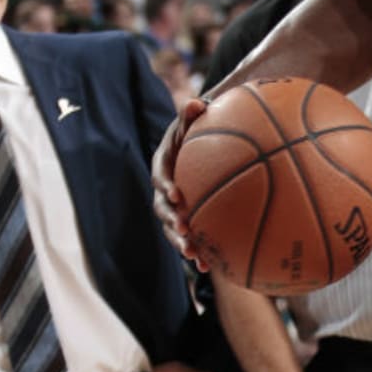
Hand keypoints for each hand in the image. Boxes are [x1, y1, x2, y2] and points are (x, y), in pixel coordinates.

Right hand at [152, 98, 208, 269]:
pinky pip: (189, 239)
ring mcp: (173, 209)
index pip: (161, 176)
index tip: (176, 194)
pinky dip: (199, 254)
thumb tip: (196, 102)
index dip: (166, 186)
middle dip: (170, 221)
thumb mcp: (192, 121)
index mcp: (163, 166)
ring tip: (193, 255)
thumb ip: (191, 114)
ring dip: (181, 243)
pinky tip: (211, 269)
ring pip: (171, 229)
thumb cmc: (197, 132)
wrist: (199, 148)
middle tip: (183, 228)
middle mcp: (164, 190)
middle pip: (162, 209)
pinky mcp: (185, 221)